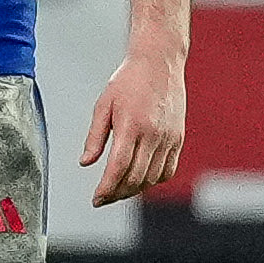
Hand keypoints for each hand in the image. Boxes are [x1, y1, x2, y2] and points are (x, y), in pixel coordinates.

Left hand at [80, 50, 187, 205]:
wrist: (159, 63)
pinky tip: (140, 181)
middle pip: (136, 177)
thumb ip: (95, 137)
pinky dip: (154, 181)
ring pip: (153, 177)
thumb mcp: (103, 105)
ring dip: (135, 190)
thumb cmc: (127, 81)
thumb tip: (85, 163)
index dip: (107, 188)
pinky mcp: (178, 138)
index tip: (96, 199)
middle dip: (117, 193)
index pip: (119, 167)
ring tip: (118, 191)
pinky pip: (168, 169)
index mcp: (132, 125)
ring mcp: (169, 138)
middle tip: (103, 199)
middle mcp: (154, 135)